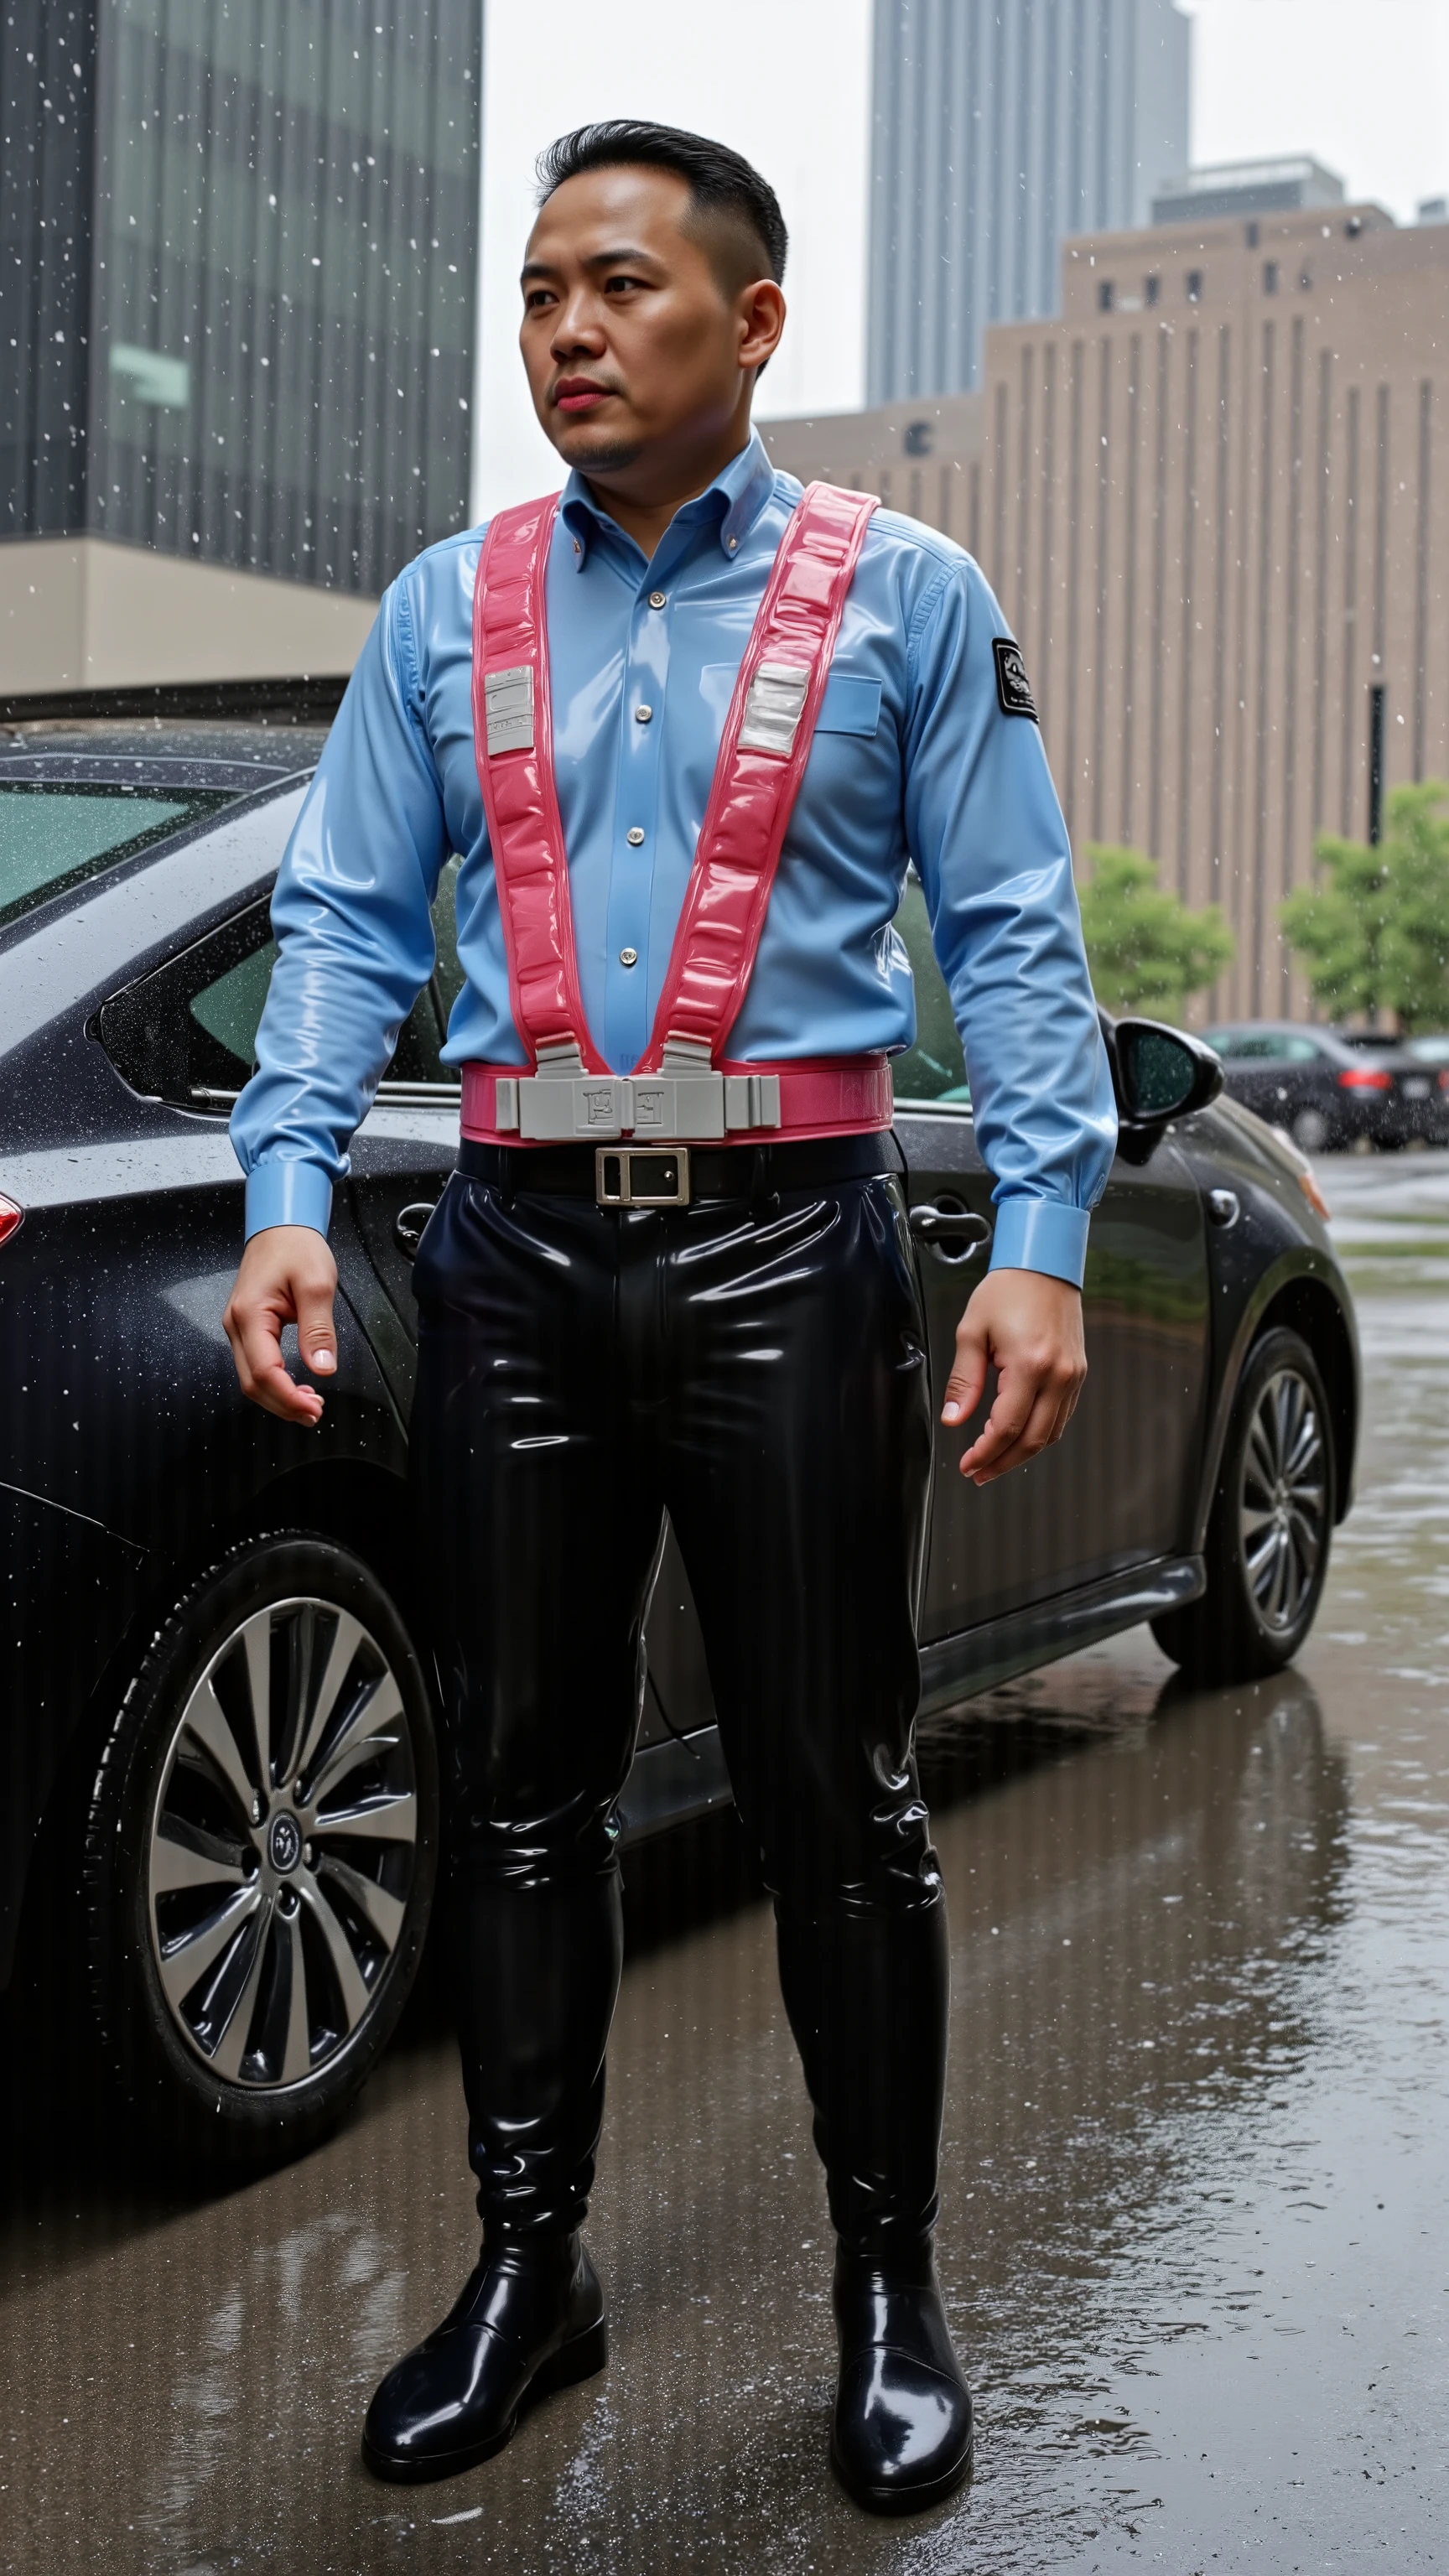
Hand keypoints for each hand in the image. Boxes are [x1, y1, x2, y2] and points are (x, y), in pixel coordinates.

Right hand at [223, 1225, 338, 1424]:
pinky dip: (274, 1383)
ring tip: (309, 1405)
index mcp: (250, 1314)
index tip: (313, 1408)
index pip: (263, 1371)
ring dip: (279, 1397)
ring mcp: (238, 1327)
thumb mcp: (317, 1284)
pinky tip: (296, 1388)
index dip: (287, 1397)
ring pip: (251, 1378)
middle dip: (283, 1404)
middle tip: (315, 1413)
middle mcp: (237, 1324)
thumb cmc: (295, 1247)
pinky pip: (255, 1365)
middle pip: (252, 1383)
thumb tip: (322, 1367)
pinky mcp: (247, 1328)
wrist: (280, 1227)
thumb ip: (319, 1328)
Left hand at [941, 1268, 1085, 1485]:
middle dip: (1003, 1463)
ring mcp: (1072, 1375)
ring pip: (1051, 1433)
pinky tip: (1020, 1437)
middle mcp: (1058, 1374)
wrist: (1044, 1265)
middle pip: (1033, 1440)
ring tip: (995, 1461)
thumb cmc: (1008, 1290)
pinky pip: (1062, 1416)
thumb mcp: (972, 1331)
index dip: (984, 1453)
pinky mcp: (1077, 1372)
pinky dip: (1040, 1434)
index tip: (968, 1464)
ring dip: (1022, 1453)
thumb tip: (954, 1417)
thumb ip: (964, 1380)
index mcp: (1030, 1365)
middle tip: (980, 1472)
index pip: (1006, 1427)